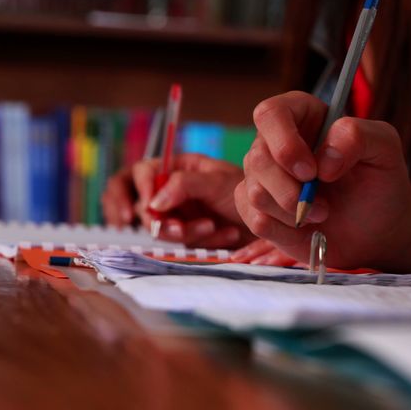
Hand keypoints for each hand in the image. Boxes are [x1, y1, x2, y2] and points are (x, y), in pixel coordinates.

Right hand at [101, 153, 251, 247]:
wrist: (269, 219)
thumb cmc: (246, 191)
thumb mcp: (217, 181)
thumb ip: (184, 185)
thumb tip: (154, 201)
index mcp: (176, 166)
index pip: (141, 172)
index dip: (141, 188)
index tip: (153, 205)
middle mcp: (171, 189)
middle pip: (142, 205)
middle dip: (160, 220)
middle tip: (179, 229)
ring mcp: (177, 213)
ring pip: (160, 228)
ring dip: (185, 231)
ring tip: (211, 227)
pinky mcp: (187, 234)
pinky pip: (181, 243)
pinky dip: (201, 241)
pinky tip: (225, 235)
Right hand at [236, 91, 410, 268]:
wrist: (377, 228)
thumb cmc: (379, 180)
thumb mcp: (385, 148)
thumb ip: (358, 136)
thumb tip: (323, 159)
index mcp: (302, 115)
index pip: (270, 113)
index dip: (284, 143)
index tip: (311, 171)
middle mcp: (275, 142)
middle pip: (257, 158)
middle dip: (292, 190)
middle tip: (326, 204)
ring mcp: (263, 177)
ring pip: (254, 192)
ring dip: (294, 211)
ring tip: (323, 213)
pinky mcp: (259, 210)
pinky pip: (254, 220)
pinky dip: (285, 231)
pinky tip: (308, 228)